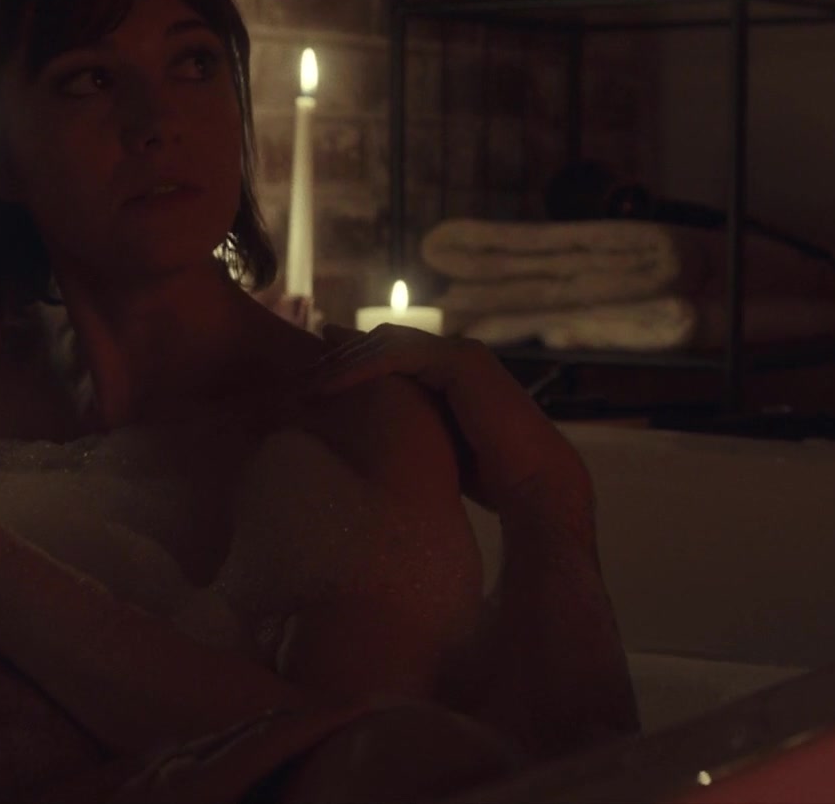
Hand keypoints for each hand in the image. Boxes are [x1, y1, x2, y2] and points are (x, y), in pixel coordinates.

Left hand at [308, 324, 590, 520]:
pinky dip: (361, 367)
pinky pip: (399, 356)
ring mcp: (459, 356)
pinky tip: (329, 385)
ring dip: (343, 361)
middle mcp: (454, 359)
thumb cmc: (488, 481)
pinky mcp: (461, 362)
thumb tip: (360, 452)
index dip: (349, 366)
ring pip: (385, 346)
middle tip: (299, 377)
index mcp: (448, 377)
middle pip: (381, 346)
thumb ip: (405, 435)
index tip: (311, 381)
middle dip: (338, 358)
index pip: (388, 359)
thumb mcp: (431, 451)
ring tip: (307, 383)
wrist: (536, 488)